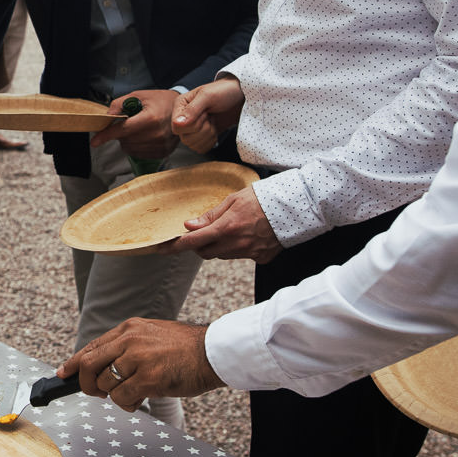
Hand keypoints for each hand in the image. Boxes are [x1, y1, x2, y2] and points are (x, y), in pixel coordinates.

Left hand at [57, 319, 223, 411]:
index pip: (92, 346)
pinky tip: (140, 400)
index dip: (74, 362)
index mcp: (129, 329)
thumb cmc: (186, 349)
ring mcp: (139, 358)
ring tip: (133, 394)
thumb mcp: (151, 336)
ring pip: (106, 384)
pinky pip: (122, 397)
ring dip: (114, 396)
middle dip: (86, 383)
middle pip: (90, 364)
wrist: (214, 352)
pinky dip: (127, 404)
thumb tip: (103, 366)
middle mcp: (130, 340)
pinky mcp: (149, 378)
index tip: (64, 372)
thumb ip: (127, 347)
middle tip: (95, 393)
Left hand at [90, 89, 179, 157]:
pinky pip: (140, 154)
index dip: (106, 135)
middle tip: (129, 122)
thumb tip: (107, 117)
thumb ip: (120, 104)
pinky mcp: (163, 152)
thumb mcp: (139, 95)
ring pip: (130, 148)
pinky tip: (143, 136)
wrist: (184, 110)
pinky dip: (136, 146)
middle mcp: (157, 134)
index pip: (123, 130)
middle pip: (125, 140)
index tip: (95, 141)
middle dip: (120, 133)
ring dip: (128, 140)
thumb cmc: (161, 101)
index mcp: (151, 118)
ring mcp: (161, 145)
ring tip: (138, 128)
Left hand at [154, 185, 281, 262]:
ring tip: (233, 228)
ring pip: (224, 255)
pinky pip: (242, 256)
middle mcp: (236, 244)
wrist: (296, 206)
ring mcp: (250, 254)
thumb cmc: (263, 197)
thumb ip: (210, 215)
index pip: (193, 241)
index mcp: (226, 228)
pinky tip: (250, 234)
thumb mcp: (233, 200)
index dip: (175, 247)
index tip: (161, 249)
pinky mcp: (262, 258)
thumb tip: (189, 226)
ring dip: (220, 245)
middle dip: (200, 244)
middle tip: (203, 232)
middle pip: (206, 252)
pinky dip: (240, 248)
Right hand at [170, 78, 244, 153]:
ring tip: (213, 121)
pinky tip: (214, 128)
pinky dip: (211, 141)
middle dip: (203, 129)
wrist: (239, 97)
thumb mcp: (208, 96)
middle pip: (185, 139)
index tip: (205, 113)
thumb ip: (192, 109)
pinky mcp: (200, 136)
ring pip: (193, 145)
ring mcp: (191, 128)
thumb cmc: (225, 92)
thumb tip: (177, 124)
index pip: (177, 128)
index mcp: (180, 105)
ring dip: (208, 135)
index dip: (193, 125)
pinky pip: (201, 148)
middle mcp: (183, 118)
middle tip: (210, 116)